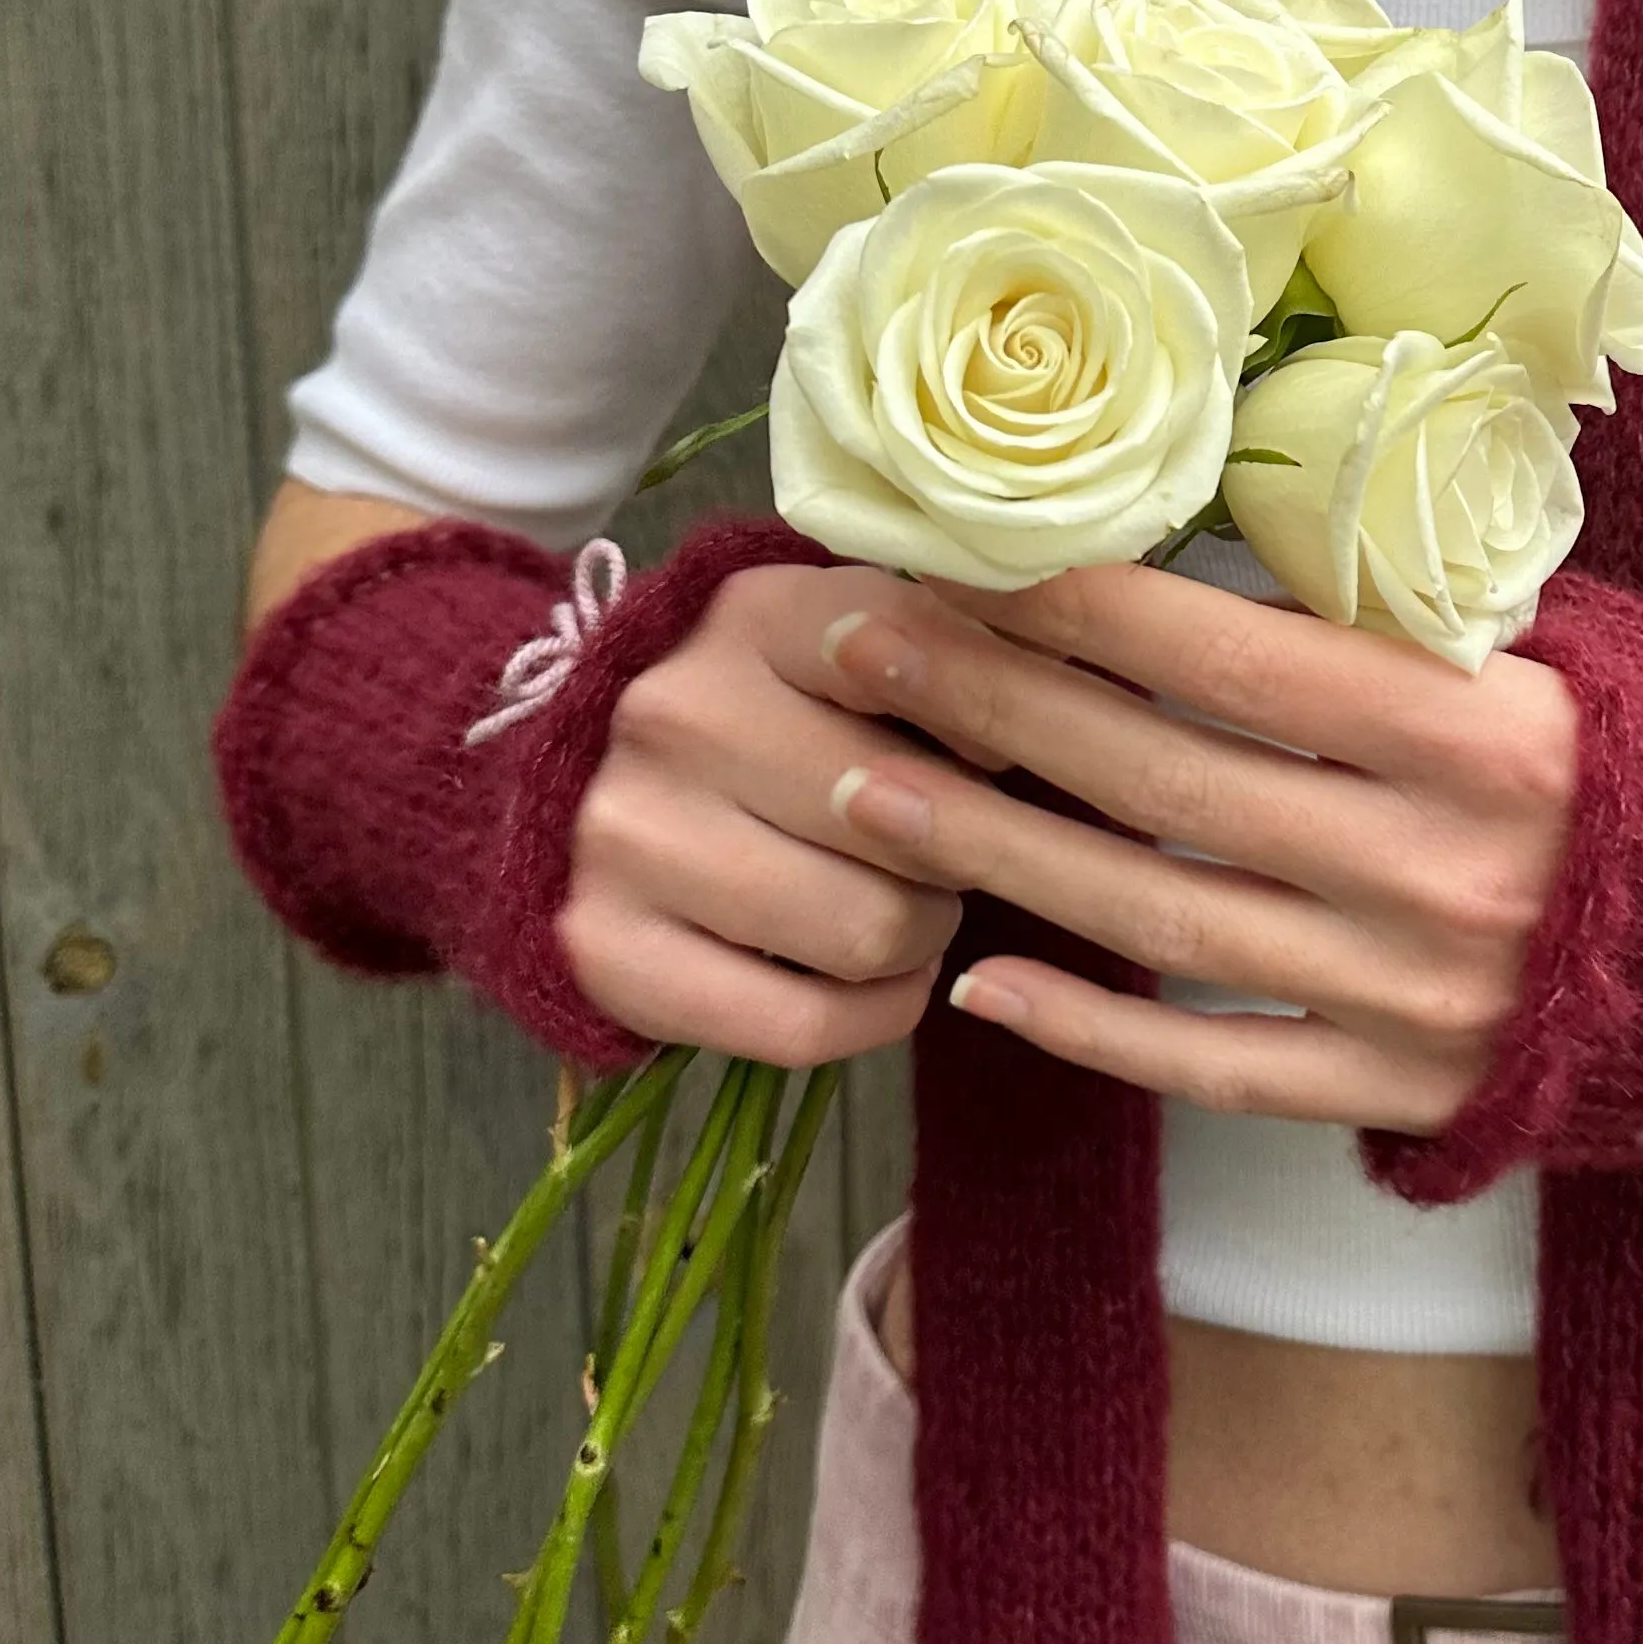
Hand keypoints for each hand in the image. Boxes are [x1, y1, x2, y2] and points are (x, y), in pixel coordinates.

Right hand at [559, 561, 996, 1063]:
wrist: (565, 789)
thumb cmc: (763, 714)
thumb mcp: (843, 640)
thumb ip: (954, 645)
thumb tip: (1077, 684)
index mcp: (754, 616)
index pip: (920, 656)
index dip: (994, 720)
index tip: (995, 748)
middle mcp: (677, 715)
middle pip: (915, 818)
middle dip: (968, 848)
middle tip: (957, 849)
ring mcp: (627, 838)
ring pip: (869, 930)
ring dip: (925, 935)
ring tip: (911, 907)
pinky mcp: (605, 952)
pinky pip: (804, 1027)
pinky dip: (873, 1014)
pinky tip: (875, 978)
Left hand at [816, 563, 1578, 1132]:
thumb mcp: (1584, 661)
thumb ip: (1416, 624)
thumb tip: (1227, 552)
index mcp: (1492, 738)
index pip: (1240, 659)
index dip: (1088, 606)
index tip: (970, 554)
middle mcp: (1442, 871)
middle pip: (1166, 778)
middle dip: (997, 703)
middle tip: (866, 646)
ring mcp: (1416, 1000)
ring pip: (1160, 919)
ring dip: (1000, 850)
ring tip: (871, 790)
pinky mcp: (1409, 1097)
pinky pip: (1220, 1067)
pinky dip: (1096, 1034)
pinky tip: (984, 991)